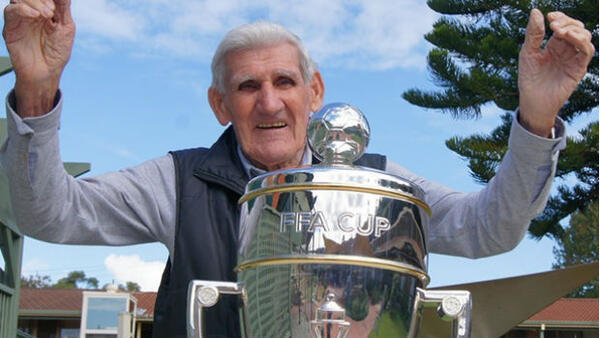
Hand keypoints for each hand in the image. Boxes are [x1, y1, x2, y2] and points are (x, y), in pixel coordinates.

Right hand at [3, 0, 74, 116]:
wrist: (47, 72)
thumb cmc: (57, 51)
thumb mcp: (66, 26)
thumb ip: (63, 6)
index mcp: (46, 10)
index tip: (56, 6)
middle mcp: (31, 12)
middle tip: (51, 11)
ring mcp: (20, 19)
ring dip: (34, 2)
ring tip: (47, 14)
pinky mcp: (11, 28)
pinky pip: (11, 11)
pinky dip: (23, 9)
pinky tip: (35, 16)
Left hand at [518, 9, 594, 136]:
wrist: (532, 102)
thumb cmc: (529, 79)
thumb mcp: (528, 53)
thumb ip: (533, 34)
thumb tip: (536, 11)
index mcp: (554, 45)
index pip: (563, 25)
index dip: (560, 18)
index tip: (550, 16)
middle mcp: (566, 50)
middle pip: (576, 27)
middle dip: (567, 22)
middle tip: (553, 26)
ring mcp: (573, 59)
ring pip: (585, 36)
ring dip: (575, 30)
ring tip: (559, 32)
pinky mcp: (578, 68)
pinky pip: (587, 51)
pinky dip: (581, 41)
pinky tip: (569, 37)